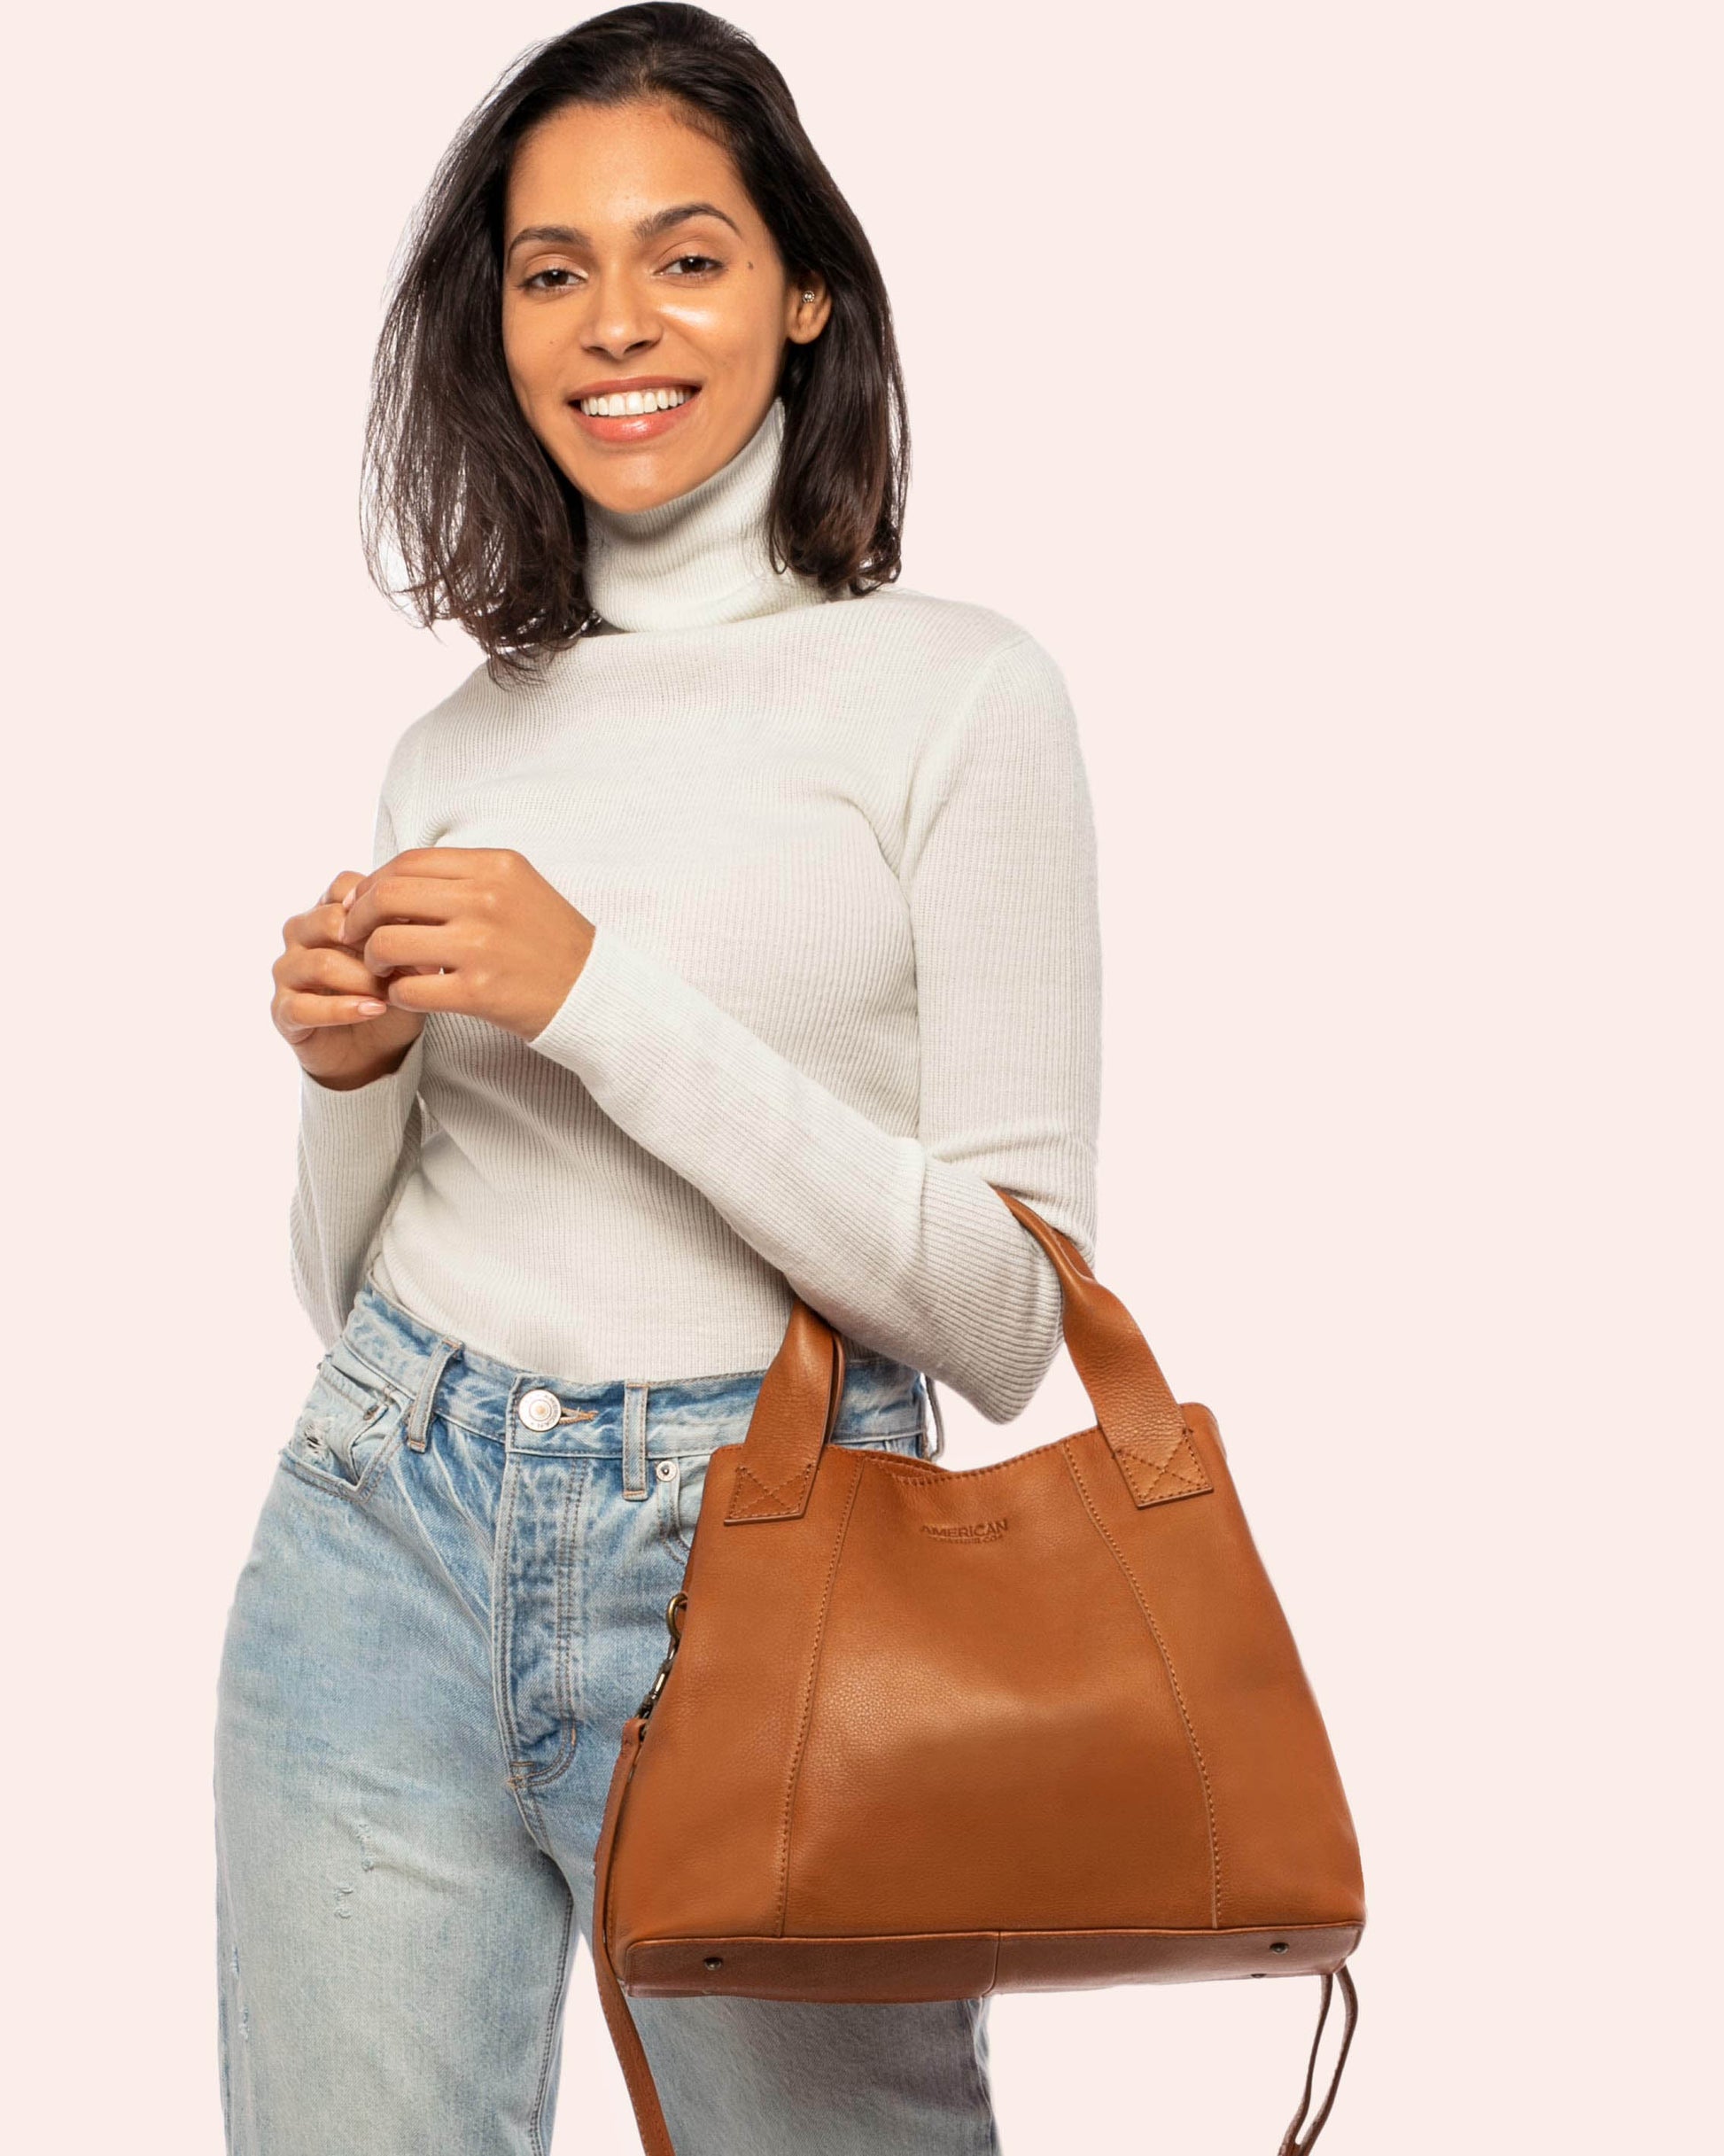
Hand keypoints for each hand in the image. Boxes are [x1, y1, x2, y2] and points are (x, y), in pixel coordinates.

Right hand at [273, 869, 427, 1088]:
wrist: (374, 1048)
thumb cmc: (388, 993)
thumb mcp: (406, 961)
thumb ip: (409, 938)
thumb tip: (427, 929)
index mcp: (327, 910)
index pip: (344, 886)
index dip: (382, 907)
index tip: (416, 928)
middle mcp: (299, 934)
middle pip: (328, 920)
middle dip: (374, 944)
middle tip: (408, 965)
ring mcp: (287, 972)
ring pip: (319, 963)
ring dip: (364, 979)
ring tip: (395, 994)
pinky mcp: (283, 1010)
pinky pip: (304, 1006)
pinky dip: (343, 1009)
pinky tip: (374, 1010)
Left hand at [337, 847, 595, 1040]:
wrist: (592, 990)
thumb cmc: (548, 940)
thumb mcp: (516, 887)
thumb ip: (463, 877)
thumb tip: (394, 881)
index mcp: (494, 867)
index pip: (409, 862)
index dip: (374, 883)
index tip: (361, 903)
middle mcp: (487, 899)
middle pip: (389, 896)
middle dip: (359, 917)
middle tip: (354, 936)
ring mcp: (482, 946)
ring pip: (389, 942)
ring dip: (373, 958)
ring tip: (382, 968)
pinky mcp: (480, 991)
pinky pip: (410, 989)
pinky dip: (398, 993)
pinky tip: (407, 994)